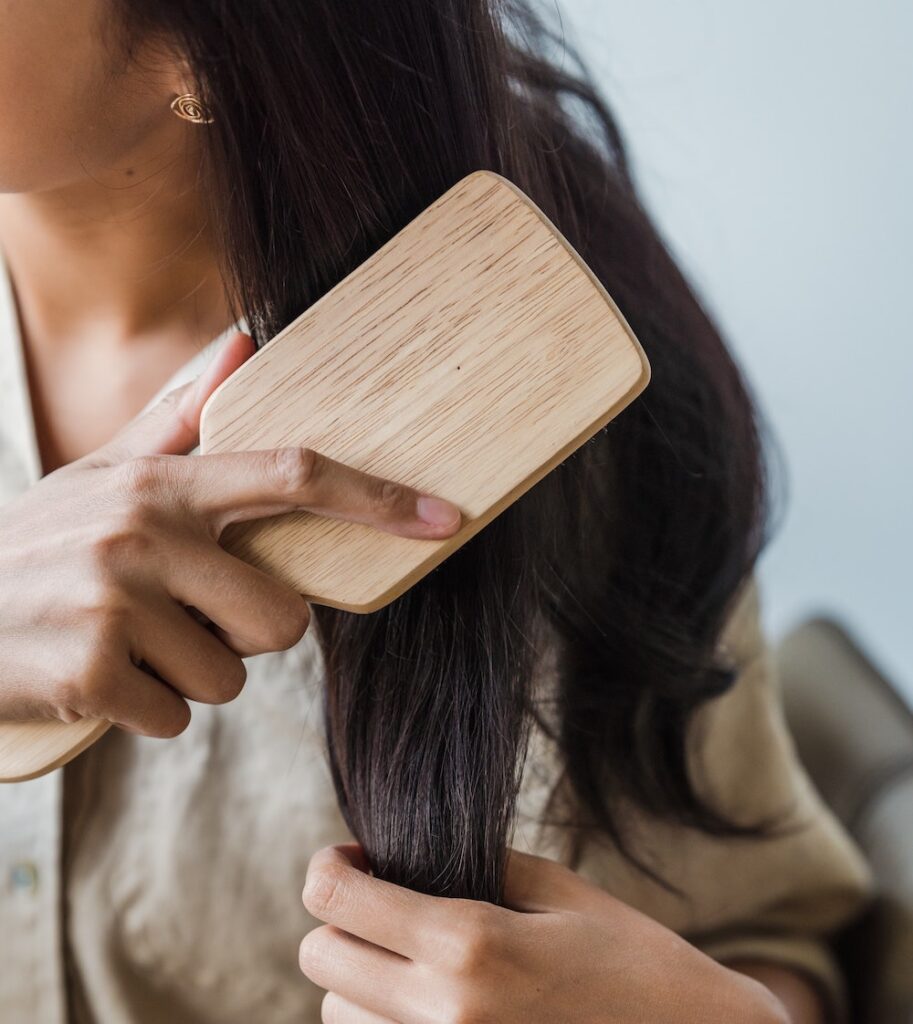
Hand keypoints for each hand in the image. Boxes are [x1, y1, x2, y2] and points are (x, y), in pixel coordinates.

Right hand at [0, 332, 461, 736]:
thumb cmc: (36, 546)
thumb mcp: (102, 473)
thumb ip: (180, 414)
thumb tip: (245, 341)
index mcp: (161, 483)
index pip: (292, 474)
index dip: (378, 498)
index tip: (447, 516)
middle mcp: (143, 533)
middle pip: (282, 619)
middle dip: (243, 634)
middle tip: (179, 619)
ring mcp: (114, 602)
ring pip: (229, 677)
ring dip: (189, 677)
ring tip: (127, 645)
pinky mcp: (89, 671)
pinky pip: (176, 717)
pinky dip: (146, 711)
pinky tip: (97, 677)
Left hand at [299, 844, 788, 1023]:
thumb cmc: (631, 961)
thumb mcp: (556, 891)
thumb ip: (472, 865)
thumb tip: (399, 858)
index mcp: (469, 946)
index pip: (337, 901)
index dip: (328, 867)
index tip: (350, 856)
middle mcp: (442, 1016)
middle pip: (319, 960)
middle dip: (339, 922)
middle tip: (384, 903)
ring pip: (336, 1016)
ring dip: (359, 982)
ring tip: (415, 961)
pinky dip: (383, 1023)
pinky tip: (430, 1003)